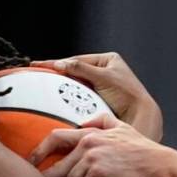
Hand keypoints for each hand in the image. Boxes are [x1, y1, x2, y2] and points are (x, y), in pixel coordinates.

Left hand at [29, 114, 170, 176]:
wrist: (157, 167)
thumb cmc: (143, 150)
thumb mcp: (124, 128)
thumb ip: (103, 121)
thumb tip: (83, 121)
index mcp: (91, 133)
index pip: (56, 137)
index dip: (39, 150)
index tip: (30, 161)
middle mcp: (88, 144)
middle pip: (58, 165)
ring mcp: (91, 159)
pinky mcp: (97, 175)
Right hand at [32, 52, 161, 139]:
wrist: (140, 116)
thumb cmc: (127, 94)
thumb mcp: (103, 77)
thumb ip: (81, 69)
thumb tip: (59, 64)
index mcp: (108, 60)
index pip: (77, 59)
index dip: (57, 62)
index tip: (38, 65)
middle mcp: (104, 70)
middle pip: (75, 71)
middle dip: (57, 73)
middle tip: (36, 75)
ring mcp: (101, 86)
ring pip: (76, 84)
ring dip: (61, 87)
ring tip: (42, 87)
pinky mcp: (99, 99)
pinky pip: (79, 96)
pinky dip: (68, 98)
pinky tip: (56, 100)